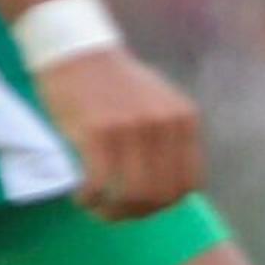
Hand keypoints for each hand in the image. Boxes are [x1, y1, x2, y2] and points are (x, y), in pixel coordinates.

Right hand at [37, 45, 203, 218]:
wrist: (76, 51)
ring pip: (132, 196)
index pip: (188, 185)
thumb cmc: (114, 82)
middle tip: (114, 212)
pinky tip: (81, 194)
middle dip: (136, 213)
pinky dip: (89, 199)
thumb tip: (169, 188)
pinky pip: (100, 185)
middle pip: (161, 197)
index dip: (165, 204)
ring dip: (112, 211)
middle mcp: (165, 125)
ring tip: (96, 206)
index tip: (142, 205)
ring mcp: (133, 129)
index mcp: (184, 119)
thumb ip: (169, 138)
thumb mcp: (158, 104)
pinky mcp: (99, 133)